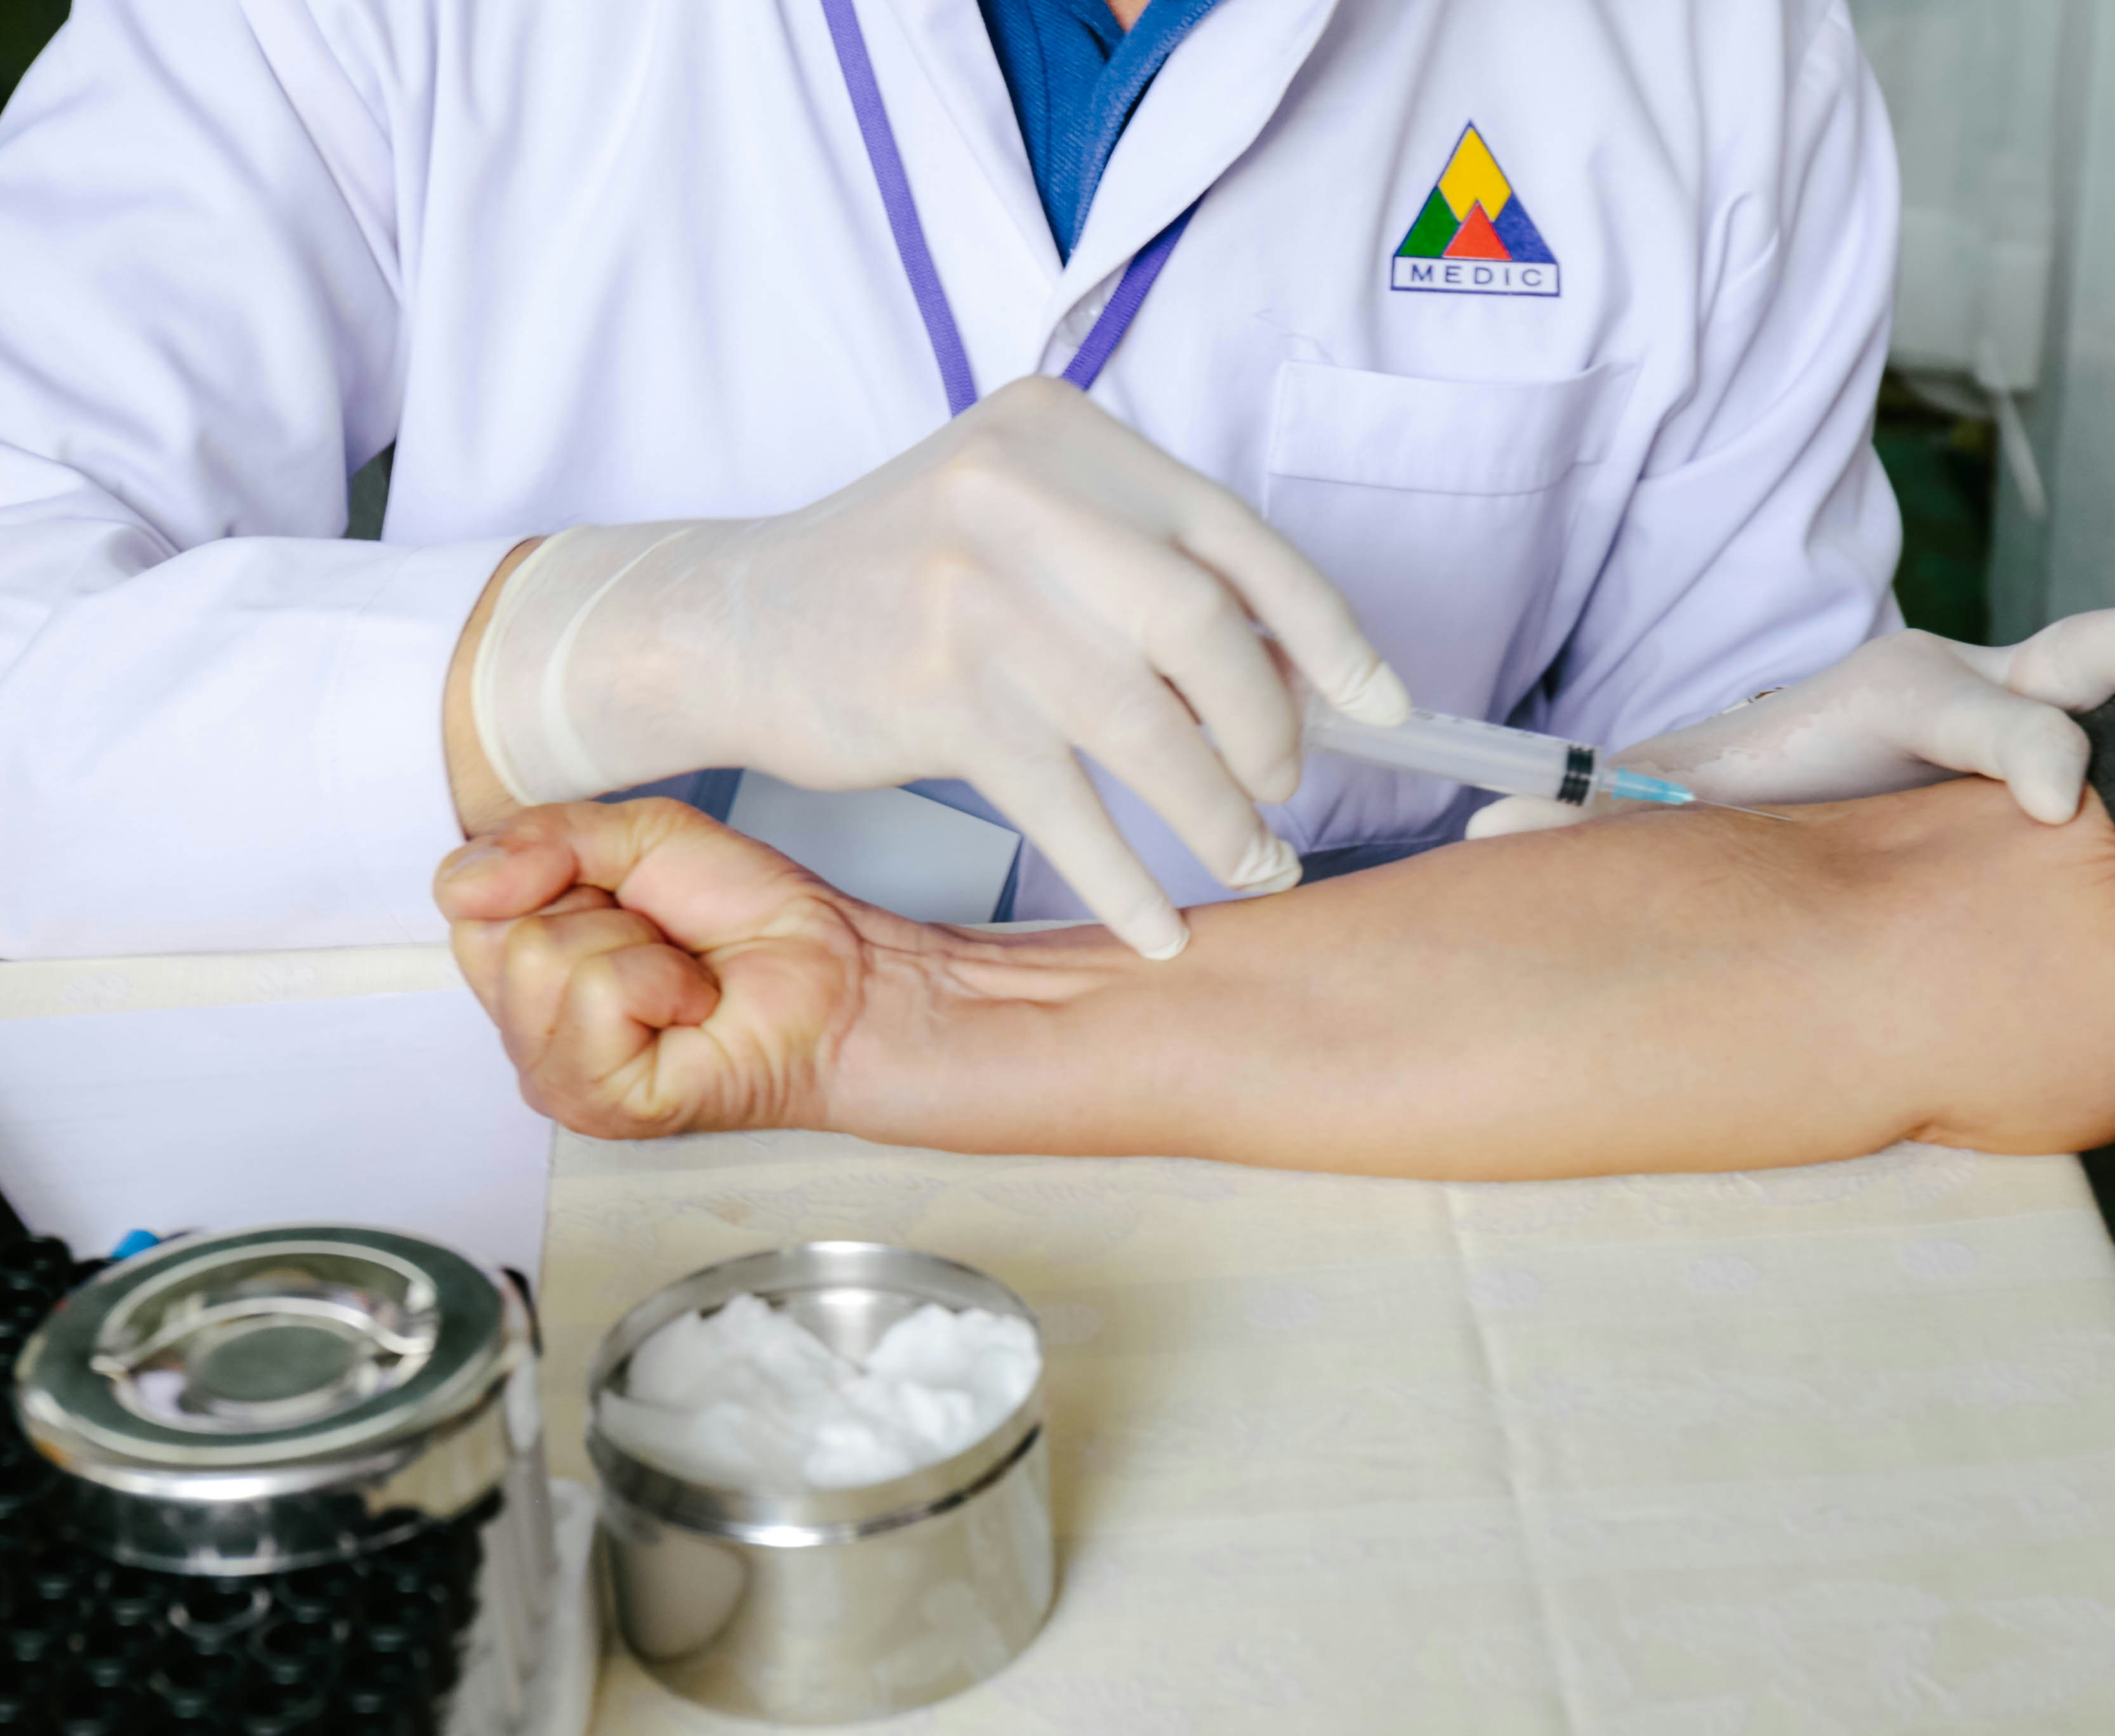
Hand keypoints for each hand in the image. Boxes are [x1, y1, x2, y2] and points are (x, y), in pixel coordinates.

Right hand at [435, 801, 896, 1139]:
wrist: (834, 976)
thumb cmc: (747, 920)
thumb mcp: (637, 837)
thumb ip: (540, 836)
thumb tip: (464, 879)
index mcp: (522, 969)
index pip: (464, 901)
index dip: (545, 871)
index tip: (618, 888)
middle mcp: (526, 1030)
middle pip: (493, 936)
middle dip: (593, 908)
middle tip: (657, 938)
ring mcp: (556, 1076)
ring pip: (539, 961)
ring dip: (635, 947)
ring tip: (679, 976)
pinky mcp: (599, 1103)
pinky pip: (596, 996)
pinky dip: (662, 982)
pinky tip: (691, 1008)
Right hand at [460, 376, 1408, 958]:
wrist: (732, 622)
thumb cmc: (902, 585)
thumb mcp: (1019, 523)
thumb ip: (1138, 567)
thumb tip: (1298, 675)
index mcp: (1060, 432)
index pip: (1233, 534)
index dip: (1326, 632)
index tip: (1382, 705)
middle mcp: (1019, 492)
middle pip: (1206, 626)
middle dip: (1269, 728)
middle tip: (1283, 791)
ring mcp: (975, 593)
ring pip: (1147, 727)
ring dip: (1215, 816)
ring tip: (1253, 863)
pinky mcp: (936, 693)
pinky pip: (1066, 805)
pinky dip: (1123, 877)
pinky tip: (1157, 924)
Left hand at [1467, 585, 2114, 836]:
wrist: (1758, 780)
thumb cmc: (1719, 796)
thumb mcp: (1654, 803)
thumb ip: (1577, 825)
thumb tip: (1473, 855)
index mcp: (1887, 697)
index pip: (1972, 711)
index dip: (2016, 752)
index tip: (2062, 802)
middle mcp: (1968, 686)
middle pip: (2081, 652)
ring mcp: (2023, 706)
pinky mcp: (2053, 741)